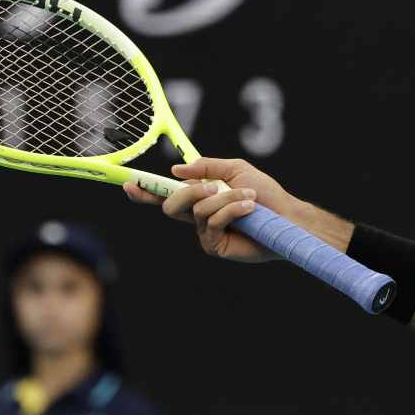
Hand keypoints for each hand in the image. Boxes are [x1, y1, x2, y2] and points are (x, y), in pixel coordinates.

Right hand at [123, 157, 296, 262]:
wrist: (286, 216)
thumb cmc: (265, 194)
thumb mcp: (235, 170)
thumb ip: (206, 168)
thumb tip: (175, 170)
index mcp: (199, 198)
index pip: (165, 195)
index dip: (144, 192)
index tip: (128, 184)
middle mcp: (197, 217)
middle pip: (170, 206)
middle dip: (190, 192)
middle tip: (214, 187)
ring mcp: (205, 234)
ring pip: (197, 210)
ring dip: (225, 198)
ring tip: (249, 197)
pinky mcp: (215, 246)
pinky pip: (212, 222)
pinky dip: (231, 209)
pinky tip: (249, 208)